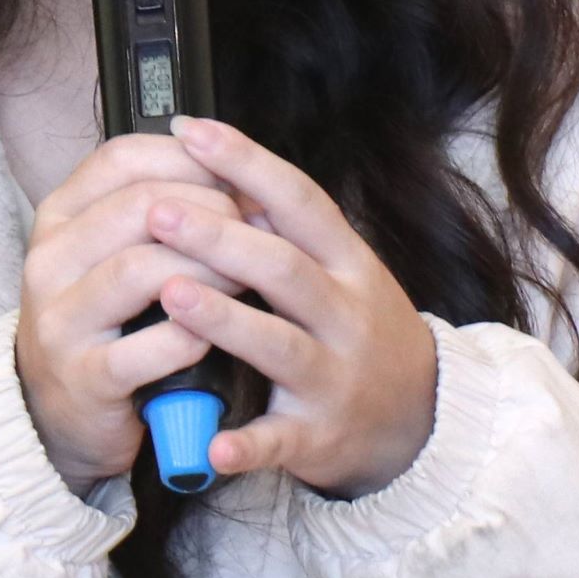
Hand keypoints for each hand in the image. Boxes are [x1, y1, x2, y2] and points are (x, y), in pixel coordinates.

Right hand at [15, 133, 248, 486]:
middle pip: (137, 207)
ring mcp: (60, 322)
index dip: (190, 160)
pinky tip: (215, 336)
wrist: (62, 413)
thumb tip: (238, 177)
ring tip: (249, 279)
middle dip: (211, 213)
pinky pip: (145, 347)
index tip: (239, 180)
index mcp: (59, 218)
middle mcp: (49, 261)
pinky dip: (190, 337)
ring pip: (139, 270)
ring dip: (208, 269)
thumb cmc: (105, 322)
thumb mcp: (114, 253)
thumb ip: (158, 212)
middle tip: (258, 231)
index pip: (121, 159)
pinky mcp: (83, 379)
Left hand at [146, 116, 437, 497]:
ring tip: (170, 293)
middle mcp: (347, 316)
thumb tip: (222, 165)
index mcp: (350, 264)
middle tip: (157, 211)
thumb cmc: (361, 328)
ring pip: (280, 345)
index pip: (300, 202)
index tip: (192, 131)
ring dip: (225, 320)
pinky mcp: (319, 436)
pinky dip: (247, 445)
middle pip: (285, 268)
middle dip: (220, 238)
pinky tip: (211, 445)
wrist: (421, 418)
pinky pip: (280, 441)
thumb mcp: (344, 269)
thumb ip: (289, 228)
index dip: (248, 164)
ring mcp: (335, 378)